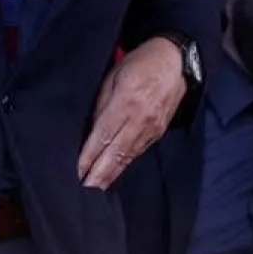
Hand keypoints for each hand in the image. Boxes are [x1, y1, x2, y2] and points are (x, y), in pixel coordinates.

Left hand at [76, 37, 185, 189]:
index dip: (90, 155)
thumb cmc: (139, 64)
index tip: (78, 172)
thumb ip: (102, 104)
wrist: (175, 61)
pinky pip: (138, 152)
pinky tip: (114, 174)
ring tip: (97, 189)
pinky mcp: (159, 132)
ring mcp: (153, 127)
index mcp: (127, 100)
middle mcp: (141, 118)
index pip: (104, 135)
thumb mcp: (113, 76)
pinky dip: (125, 164)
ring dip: (112, 174)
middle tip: (85, 192)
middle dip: (100, 173)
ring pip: (128, 156)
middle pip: (117, 152)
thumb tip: (91, 132)